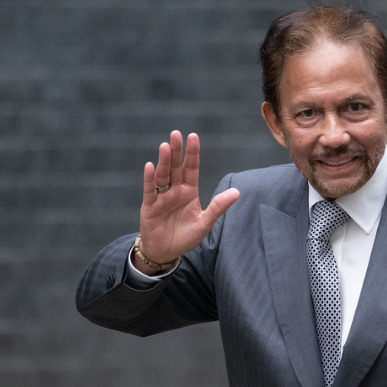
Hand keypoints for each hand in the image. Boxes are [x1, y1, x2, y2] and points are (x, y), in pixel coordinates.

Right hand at [136, 131, 239, 273]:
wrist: (166, 252)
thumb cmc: (185, 237)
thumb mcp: (205, 223)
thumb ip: (218, 207)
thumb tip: (237, 192)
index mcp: (189, 192)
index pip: (191, 168)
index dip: (192, 153)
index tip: (193, 136)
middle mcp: (175, 190)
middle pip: (176, 167)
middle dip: (177, 151)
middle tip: (176, 134)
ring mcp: (162, 197)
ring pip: (163, 175)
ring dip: (164, 161)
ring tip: (166, 146)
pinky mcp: (150, 206)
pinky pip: (150, 190)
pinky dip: (149, 178)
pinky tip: (150, 166)